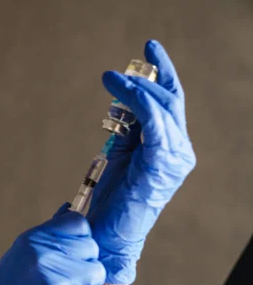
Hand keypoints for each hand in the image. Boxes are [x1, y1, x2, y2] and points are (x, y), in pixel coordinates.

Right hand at [0, 204, 105, 284]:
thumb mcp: (19, 254)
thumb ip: (46, 235)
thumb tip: (70, 210)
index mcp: (34, 241)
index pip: (78, 224)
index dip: (78, 237)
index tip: (71, 249)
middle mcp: (47, 259)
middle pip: (91, 248)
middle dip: (83, 261)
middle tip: (65, 276)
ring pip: (97, 274)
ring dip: (86, 284)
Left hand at [87, 40, 195, 284]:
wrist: (105, 234)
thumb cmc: (112, 198)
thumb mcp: (121, 154)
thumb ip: (129, 129)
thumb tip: (122, 102)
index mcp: (170, 149)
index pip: (171, 104)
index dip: (162, 75)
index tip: (148, 49)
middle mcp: (179, 152)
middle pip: (171, 101)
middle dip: (150, 75)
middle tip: (127, 62)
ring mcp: (173, 160)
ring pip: (162, 108)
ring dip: (136, 88)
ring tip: (111, 78)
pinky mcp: (160, 166)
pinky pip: (153, 124)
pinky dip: (138, 103)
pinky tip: (119, 92)